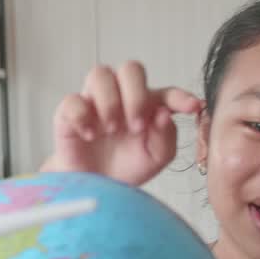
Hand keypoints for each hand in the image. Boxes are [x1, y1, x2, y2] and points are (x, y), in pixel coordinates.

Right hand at [41, 62, 202, 185]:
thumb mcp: (155, 158)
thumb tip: (162, 113)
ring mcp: (93, 103)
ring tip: (111, 130)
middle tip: (136, 127)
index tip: (192, 107)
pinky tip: (89, 135)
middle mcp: (120, 97)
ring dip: (109, 101)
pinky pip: (71, 100)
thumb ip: (165, 136)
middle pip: (130, 69)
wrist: (94, 190)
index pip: (165, 92)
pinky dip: (82, 116)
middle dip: (136, 94)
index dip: (179, 96)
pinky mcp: (67, 114)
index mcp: (147, 106)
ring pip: (99, 74)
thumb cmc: (125, 169)